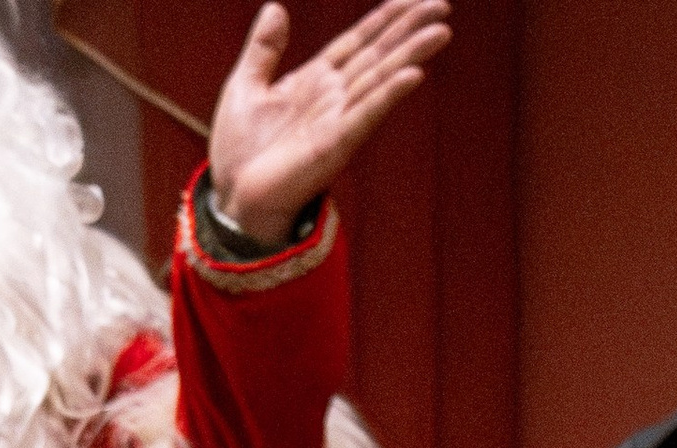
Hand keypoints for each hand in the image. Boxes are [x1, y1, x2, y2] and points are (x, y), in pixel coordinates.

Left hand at [207, 0, 451, 247]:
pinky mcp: (334, 145)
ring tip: (440, 31)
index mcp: (315, 80)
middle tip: (442, 5)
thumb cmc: (239, 152)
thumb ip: (263, 48)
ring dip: (411, 54)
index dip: (384, 18)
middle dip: (409, 28)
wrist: (234, 199)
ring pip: (381, 78)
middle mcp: (333, 97)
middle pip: (378, 54)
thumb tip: (276, 6)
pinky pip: (366, 114)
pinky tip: (414, 75)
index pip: (358, 41)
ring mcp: (337, 120)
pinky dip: (389, 94)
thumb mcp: (245, 85)